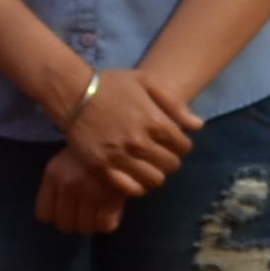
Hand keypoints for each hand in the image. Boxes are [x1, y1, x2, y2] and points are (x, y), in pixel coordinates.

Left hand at [33, 151, 136, 235]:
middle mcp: (68, 184)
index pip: (44, 215)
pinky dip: (108, 223)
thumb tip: (57, 219)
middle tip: (85, 214)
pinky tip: (110, 212)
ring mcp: (90, 191)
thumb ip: (57, 188)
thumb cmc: (89, 154)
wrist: (120, 140)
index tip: (67, 212)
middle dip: (75, 223)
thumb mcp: (64, 164)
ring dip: (92, 225)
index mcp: (53, 175)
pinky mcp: (111, 197)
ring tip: (98, 212)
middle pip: (65, 225)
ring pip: (85, 228)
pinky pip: (105, 226)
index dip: (56, 217)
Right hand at [55, 66, 197, 201]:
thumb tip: (198, 126)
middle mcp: (141, 142)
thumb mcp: (146, 82)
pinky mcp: (101, 167)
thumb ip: (174, 104)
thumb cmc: (110, 84)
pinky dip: (136, 186)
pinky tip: (132, 176)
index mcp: (156, 122)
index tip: (169, 142)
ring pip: (154, 180)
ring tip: (146, 166)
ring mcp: (121, 157)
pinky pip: (130, 189)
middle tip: (157, 154)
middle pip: (171, 165)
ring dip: (154, 174)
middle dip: (168, 160)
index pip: (183, 147)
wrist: (71, 91)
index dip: (180, 145)